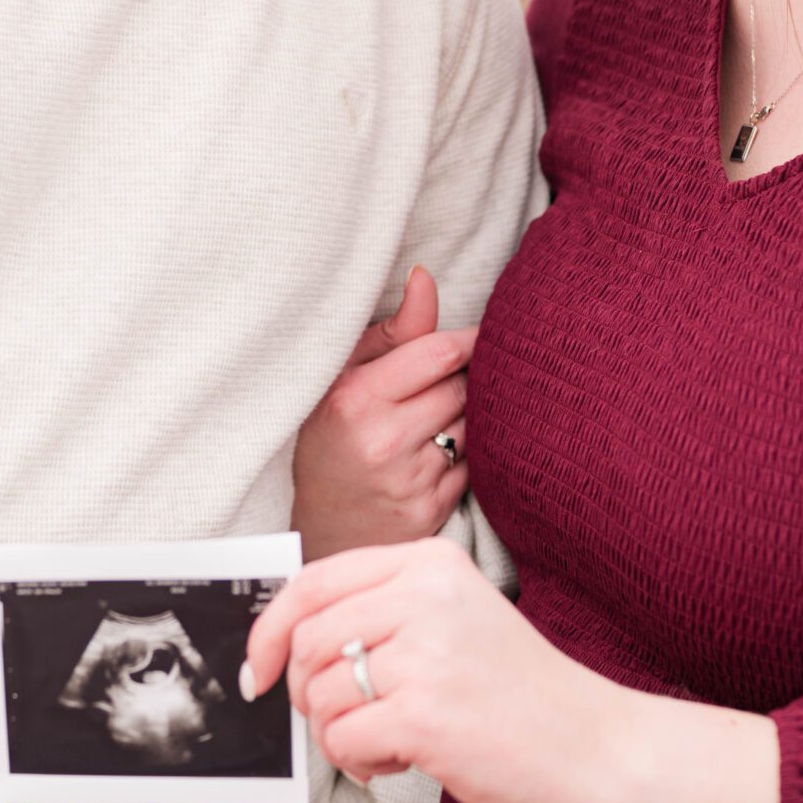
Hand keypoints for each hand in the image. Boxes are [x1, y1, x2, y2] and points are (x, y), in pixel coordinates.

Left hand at [244, 542, 781, 802]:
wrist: (598, 749)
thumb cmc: (520, 695)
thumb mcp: (452, 619)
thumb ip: (381, 614)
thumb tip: (285, 641)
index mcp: (429, 561)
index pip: (313, 582)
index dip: (270, 628)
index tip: (260, 667)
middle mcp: (426, 594)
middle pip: (307, 640)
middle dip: (309, 694)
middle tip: (347, 721)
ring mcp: (426, 652)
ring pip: (320, 695)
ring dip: (339, 734)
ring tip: (389, 743)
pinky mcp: (425, 712)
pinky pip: (343, 741)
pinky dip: (359, 763)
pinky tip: (402, 763)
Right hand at [292, 268, 474, 560]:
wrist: (323, 525)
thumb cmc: (334, 435)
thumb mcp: (347, 376)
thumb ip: (394, 330)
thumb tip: (425, 277)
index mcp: (356, 398)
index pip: (438, 353)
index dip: (468, 340)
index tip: (479, 336)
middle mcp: (383, 440)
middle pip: (463, 388)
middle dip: (467, 378)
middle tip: (454, 379)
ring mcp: (409, 480)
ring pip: (474, 426)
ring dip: (470, 415)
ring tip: (442, 416)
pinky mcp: (431, 510)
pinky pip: (475, 465)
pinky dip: (468, 453)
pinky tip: (441, 452)